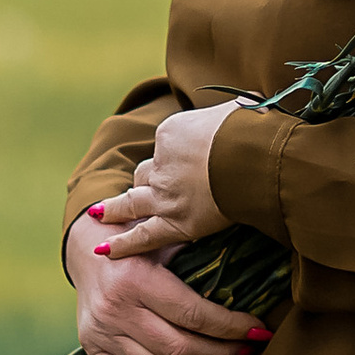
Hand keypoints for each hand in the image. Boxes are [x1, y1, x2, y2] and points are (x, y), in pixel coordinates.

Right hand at [64, 200, 266, 354]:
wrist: (85, 248)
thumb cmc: (135, 241)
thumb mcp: (164, 240)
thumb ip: (198, 258)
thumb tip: (250, 283)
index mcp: (136, 279)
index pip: (194, 315)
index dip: (232, 328)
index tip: (258, 330)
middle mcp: (115, 309)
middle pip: (179, 349)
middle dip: (221, 354)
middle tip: (243, 350)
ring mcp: (101, 334)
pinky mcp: (92, 350)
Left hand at [92, 100, 239, 258]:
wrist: (253, 155)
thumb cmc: (253, 130)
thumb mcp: (239, 108)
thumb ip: (234, 111)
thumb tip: (249, 105)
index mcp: (171, 133)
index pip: (164, 148)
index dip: (173, 157)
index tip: (187, 161)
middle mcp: (161, 163)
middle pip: (144, 174)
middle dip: (143, 182)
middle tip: (139, 188)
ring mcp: (165, 193)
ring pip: (132, 202)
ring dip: (116, 209)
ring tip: (101, 214)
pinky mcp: (175, 221)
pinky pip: (143, 236)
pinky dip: (122, 244)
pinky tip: (104, 250)